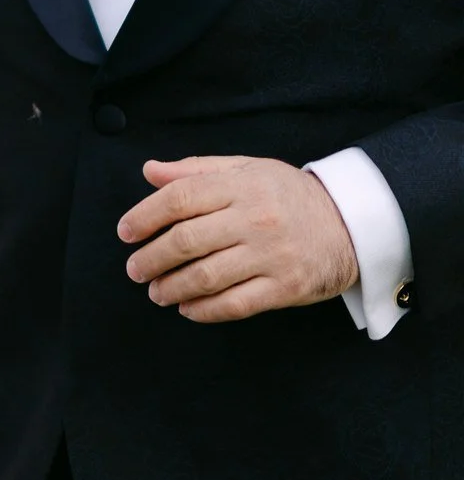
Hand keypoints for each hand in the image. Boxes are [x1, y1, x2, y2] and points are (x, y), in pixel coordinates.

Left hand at [117, 155, 358, 322]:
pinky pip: (236, 304)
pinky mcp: (287, 287)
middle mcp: (255, 219)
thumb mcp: (247, 169)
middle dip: (151, 258)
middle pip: (186, 241)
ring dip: (172, 287)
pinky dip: (204, 311)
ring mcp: (272, 255)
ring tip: (156, 292)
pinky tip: (187, 309)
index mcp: (241, 186)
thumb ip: (196, 170)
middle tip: (135, 270)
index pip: (179, 199)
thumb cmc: (289, 195)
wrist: (354, 223)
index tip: (125, 233)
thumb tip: (149, 171)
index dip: (144, 216)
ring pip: (206, 276)